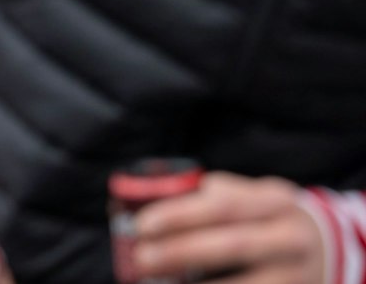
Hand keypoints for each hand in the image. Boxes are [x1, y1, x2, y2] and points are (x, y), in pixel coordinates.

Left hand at [133, 173, 324, 283]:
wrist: (327, 248)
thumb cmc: (267, 217)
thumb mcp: (251, 195)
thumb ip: (211, 195)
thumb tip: (150, 202)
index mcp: (275, 201)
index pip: (223, 206)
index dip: (180, 215)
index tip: (142, 225)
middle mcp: (291, 237)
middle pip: (233, 245)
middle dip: (181, 252)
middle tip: (142, 259)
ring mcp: (297, 273)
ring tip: (159, 283)